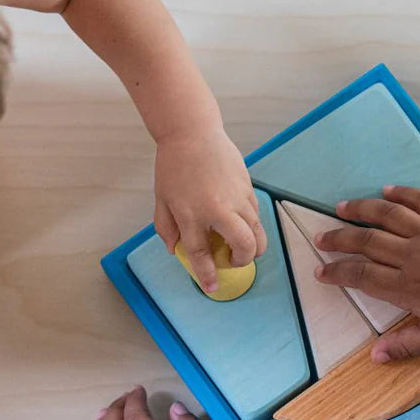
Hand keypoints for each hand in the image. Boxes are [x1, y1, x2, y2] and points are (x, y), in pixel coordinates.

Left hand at [154, 128, 266, 291]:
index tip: (212, 287)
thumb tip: (176, 250)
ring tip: (242, 247)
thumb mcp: (162, 199)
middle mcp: (218, 208)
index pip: (202, 253)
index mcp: (192, 213)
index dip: (208, 274)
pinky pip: (256, 214)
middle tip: (234, 261)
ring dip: (253, 245)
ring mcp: (236, 197)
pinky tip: (241, 224)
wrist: (192, 132)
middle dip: (242, 260)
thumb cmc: (174, 165)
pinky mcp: (247, 187)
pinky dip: (253, 225)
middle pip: (243, 245)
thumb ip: (166, 228)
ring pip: (257, 231)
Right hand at [314, 186, 419, 359]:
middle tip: (321, 237)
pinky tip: (386, 190)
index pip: (362, 275)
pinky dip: (403, 193)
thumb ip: (407, 345)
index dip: (337, 272)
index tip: (320, 271)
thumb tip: (375, 356)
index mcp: (408, 286)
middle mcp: (414, 255)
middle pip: (367, 242)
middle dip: (339, 239)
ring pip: (388, 215)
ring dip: (362, 209)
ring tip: (342, 207)